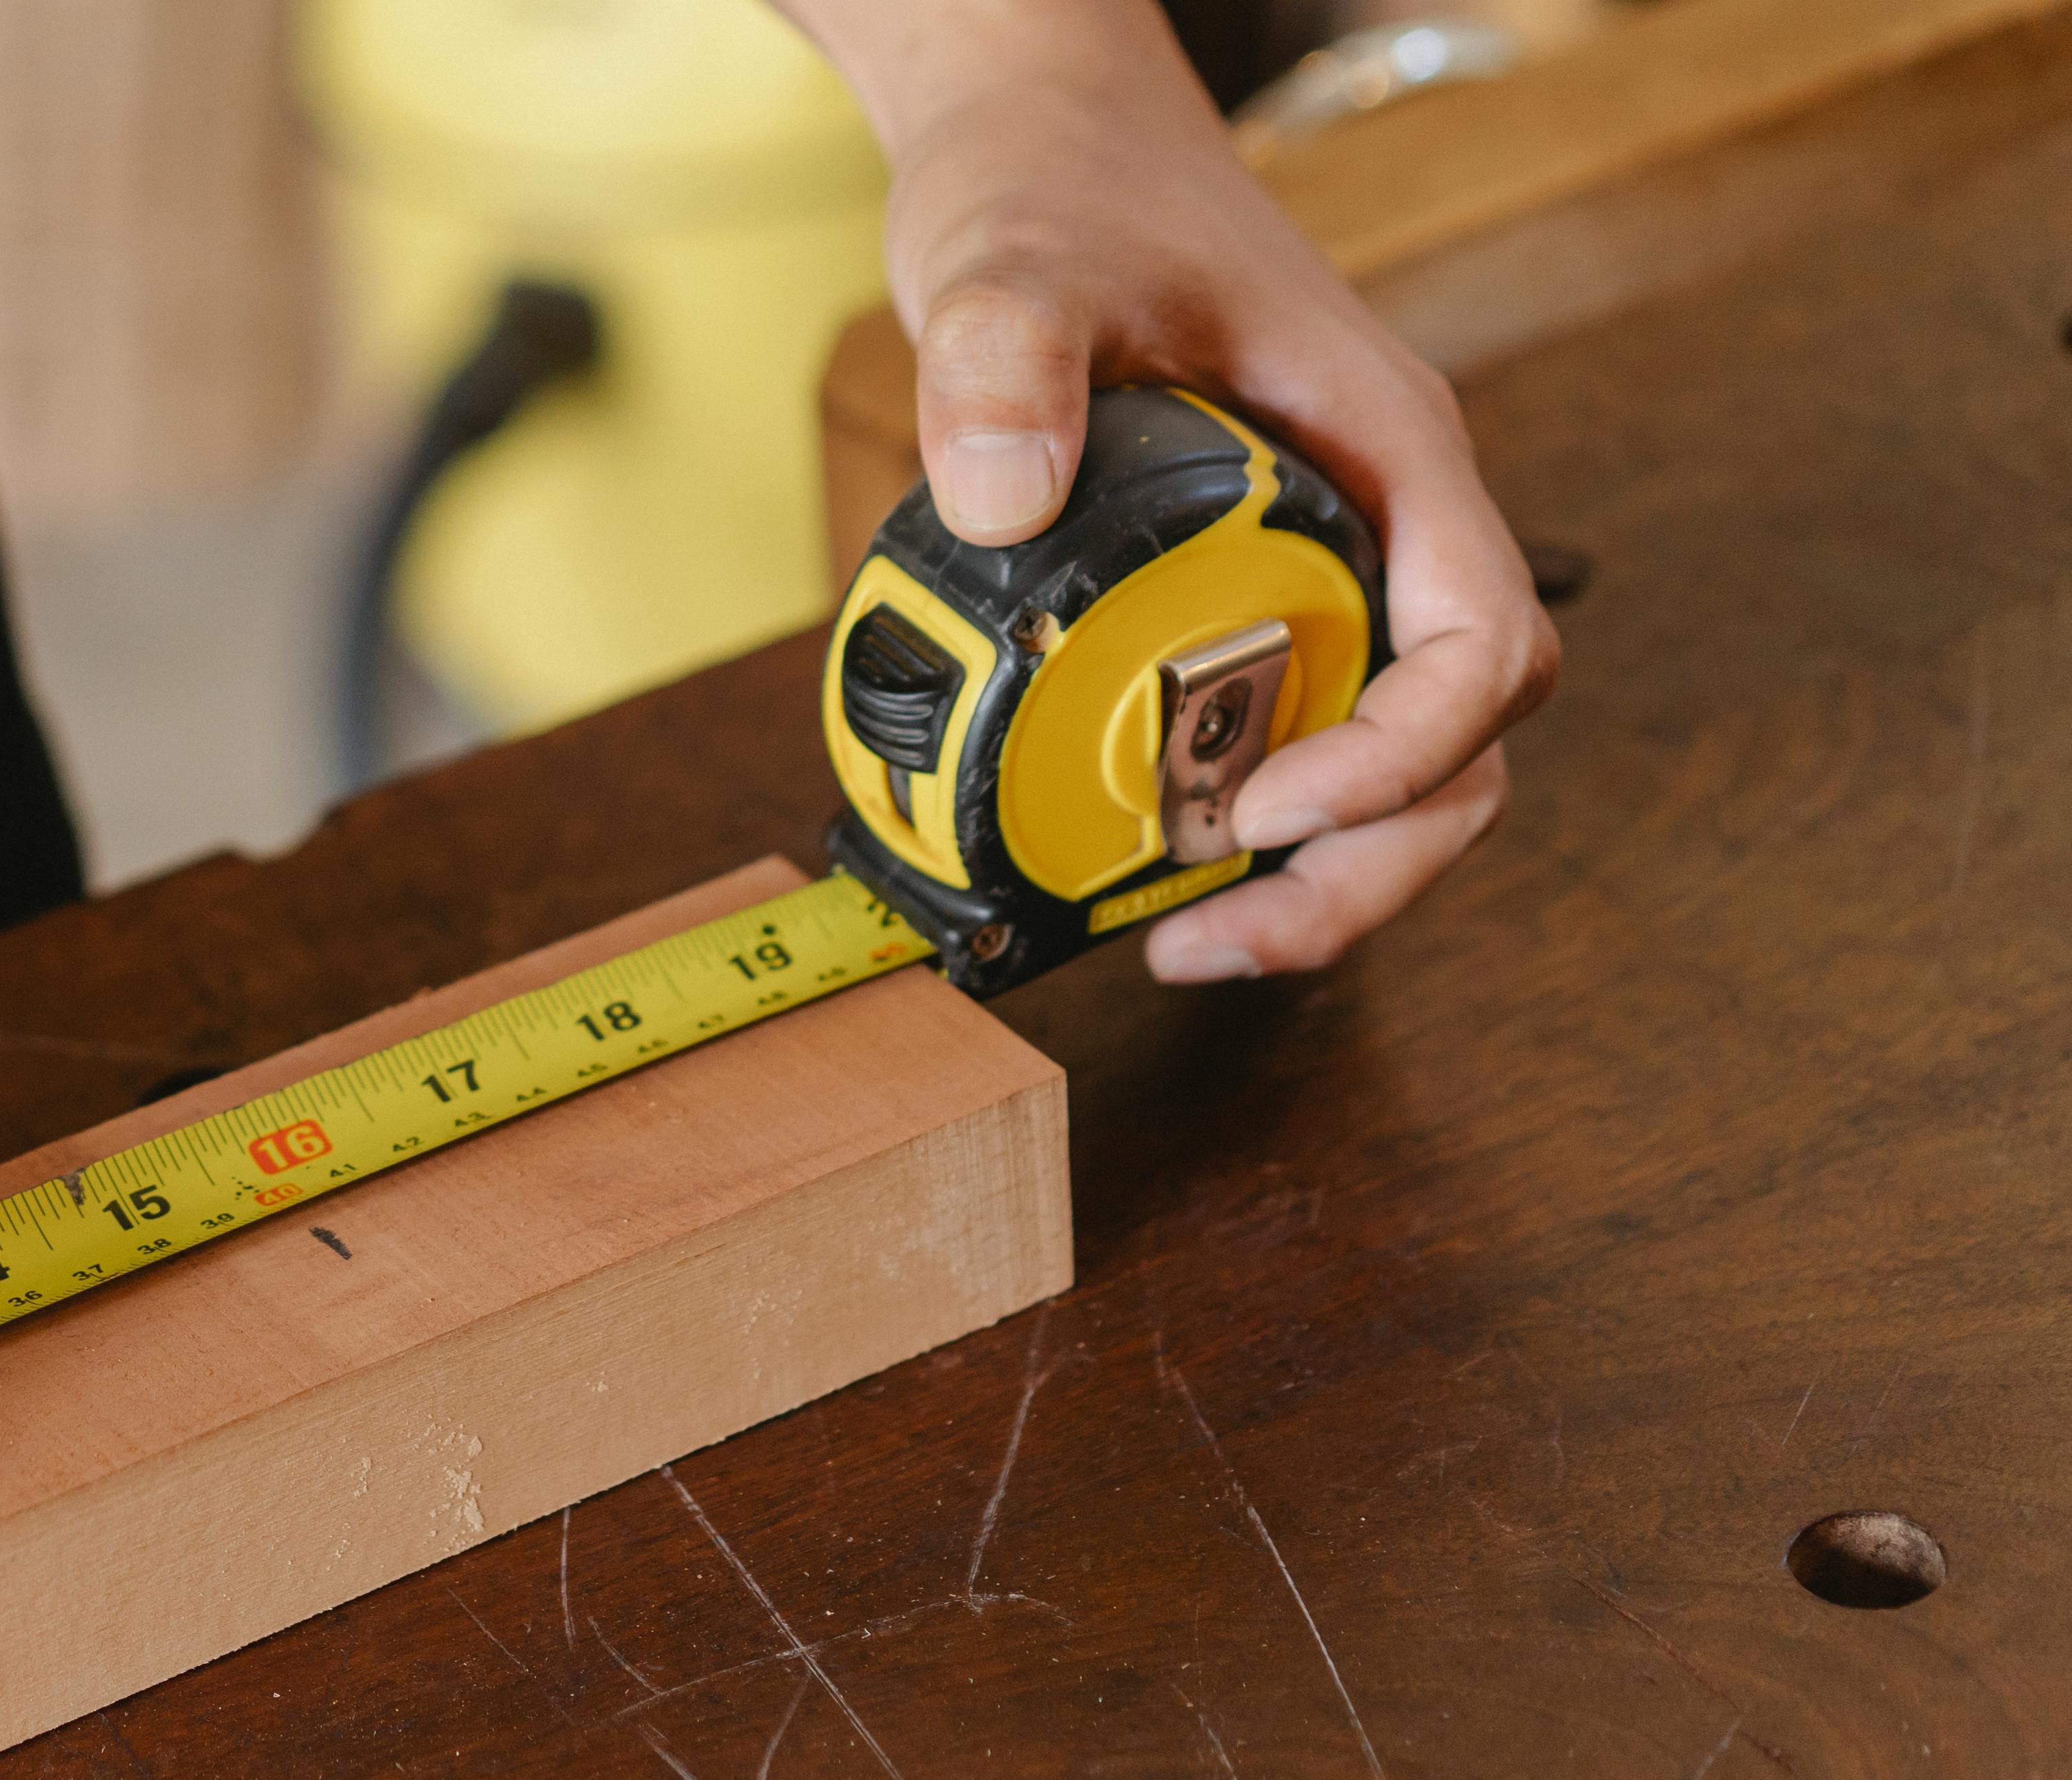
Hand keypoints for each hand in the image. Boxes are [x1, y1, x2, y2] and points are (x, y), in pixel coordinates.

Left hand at [785, 0, 1557, 977]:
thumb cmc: (1066, 187)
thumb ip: (1006, 362)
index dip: (1402, 757)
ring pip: (1395, 762)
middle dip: (1369, 862)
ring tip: (1184, 930)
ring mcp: (1326, 560)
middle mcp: (1379, 518)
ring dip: (1318, 871)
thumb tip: (1000, 496)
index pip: (1481, 642)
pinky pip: (1295, 729)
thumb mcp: (1019, 264)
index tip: (1271, 810)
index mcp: (1382, 448)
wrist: (1042, 145)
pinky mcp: (1252, 590)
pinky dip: (1245, 819)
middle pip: (1461, 743)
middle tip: (1223, 931)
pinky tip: (1149, 857)